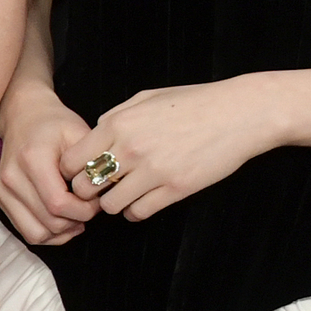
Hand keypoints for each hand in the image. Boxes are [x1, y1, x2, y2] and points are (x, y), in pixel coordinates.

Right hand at [0, 89, 102, 246]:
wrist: (23, 116)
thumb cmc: (55, 125)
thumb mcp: (79, 134)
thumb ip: (90, 165)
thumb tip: (100, 196)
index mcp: (32, 159)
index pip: (58, 203)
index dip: (84, 210)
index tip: (97, 201)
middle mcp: (11, 178)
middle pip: (49, 222)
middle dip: (77, 222)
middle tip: (91, 208)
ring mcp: (3, 191)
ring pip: (36, 234)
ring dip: (62, 233)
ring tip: (77, 218)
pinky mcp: (1, 200)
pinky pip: (27, 232)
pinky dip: (49, 234)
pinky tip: (64, 221)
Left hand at [76, 76, 283, 221]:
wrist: (239, 113)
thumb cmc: (193, 102)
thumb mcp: (146, 98)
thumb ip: (114, 117)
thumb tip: (94, 135)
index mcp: (118, 124)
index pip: (71, 161)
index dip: (72, 171)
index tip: (82, 173)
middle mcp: (130, 149)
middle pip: (86, 187)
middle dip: (89, 191)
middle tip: (101, 188)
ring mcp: (153, 171)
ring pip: (110, 205)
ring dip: (113, 203)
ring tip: (125, 194)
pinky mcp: (176, 189)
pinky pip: (138, 212)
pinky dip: (135, 211)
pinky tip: (143, 200)